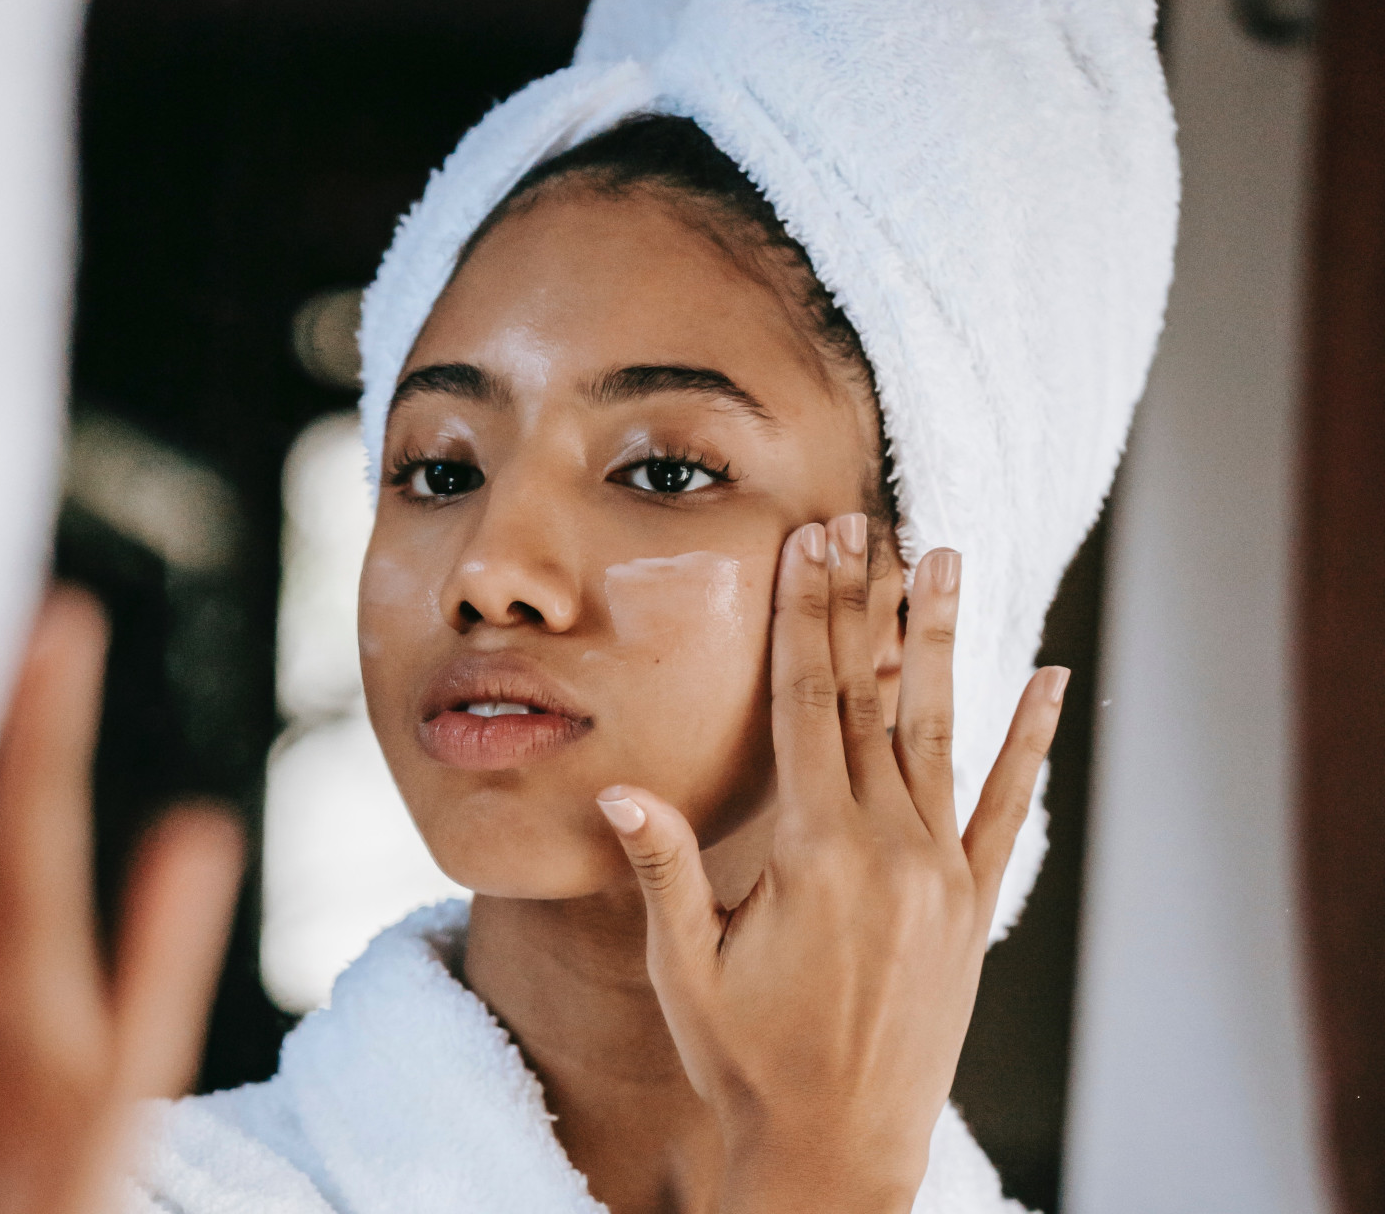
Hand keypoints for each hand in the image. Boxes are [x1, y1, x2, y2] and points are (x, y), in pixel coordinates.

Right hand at [595, 515, 1065, 1213]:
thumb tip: (623, 787)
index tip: (812, 545)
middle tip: (864, 522)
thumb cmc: (746, 1063)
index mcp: (816, 855)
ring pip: (940, 733)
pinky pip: (1005, 809)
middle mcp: (890, 851)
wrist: (837, 1153)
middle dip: (863, 604)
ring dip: (942, 641)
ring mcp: (942, 876)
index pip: (809, 706)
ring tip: (948, 559)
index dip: (808, 619)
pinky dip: (1027, 743)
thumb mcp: (684, 971)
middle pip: (872, 699)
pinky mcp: (973, 908)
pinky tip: (1048, 681)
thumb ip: (665, 872)